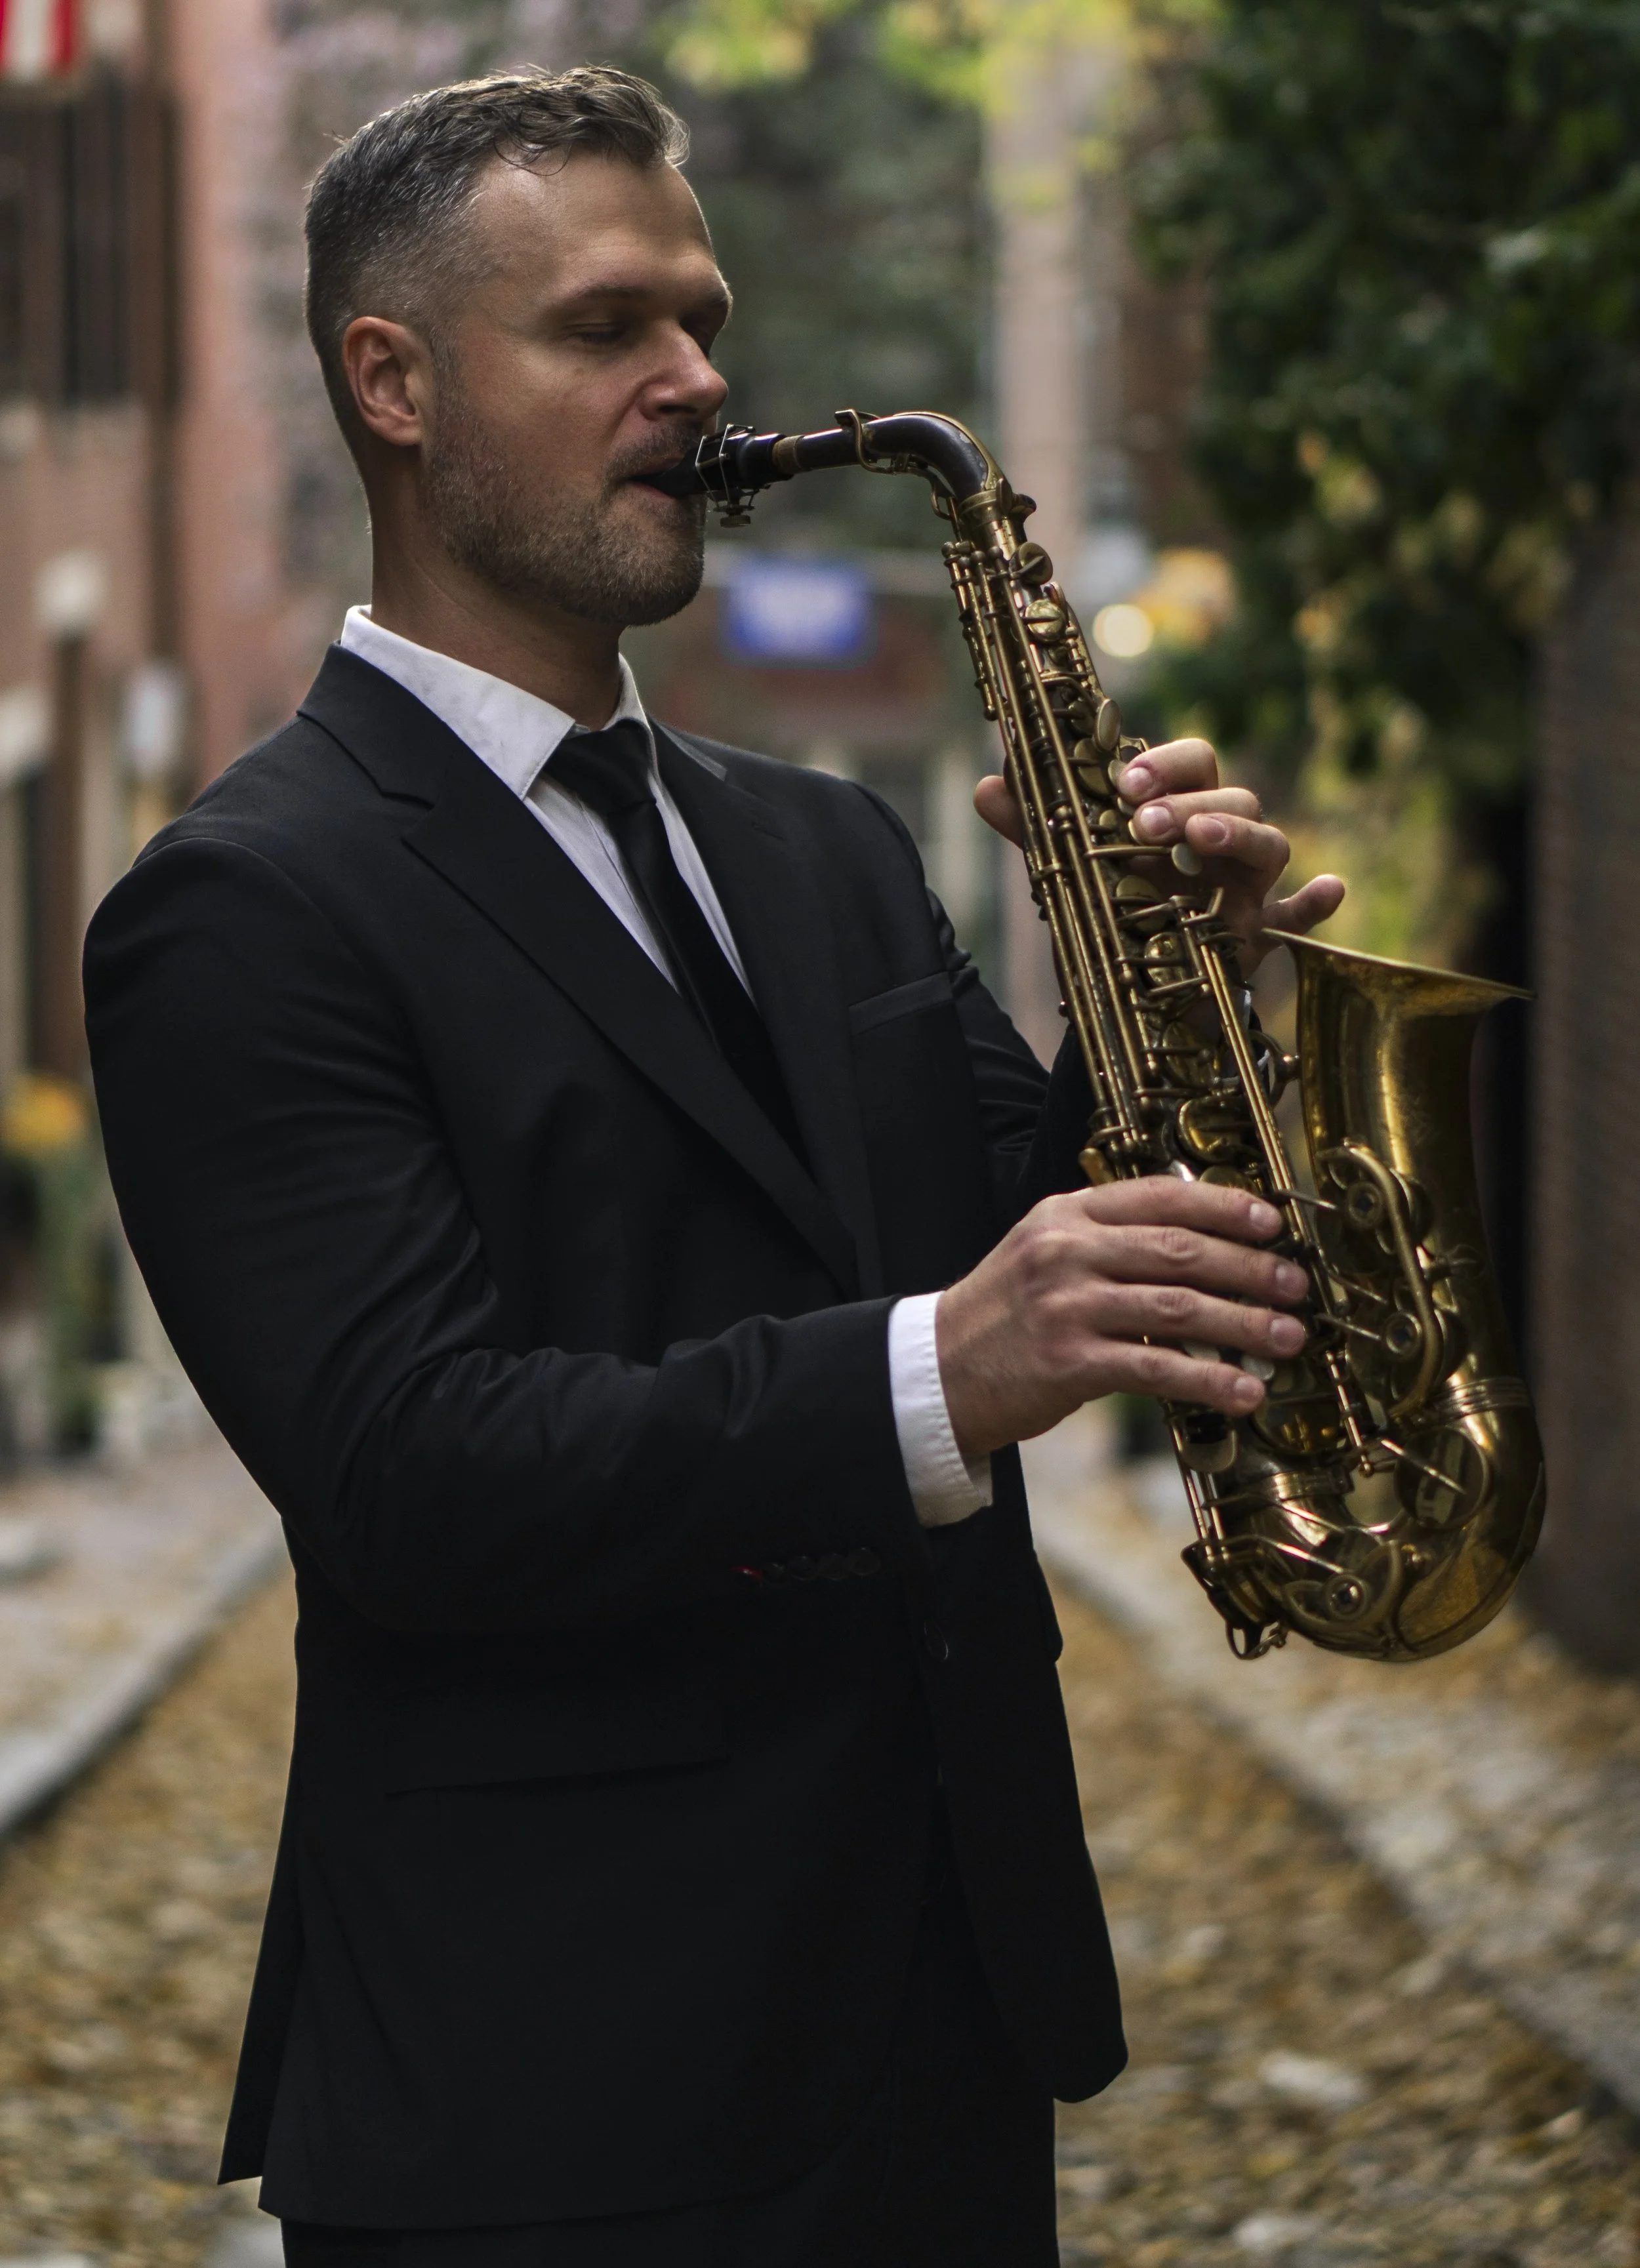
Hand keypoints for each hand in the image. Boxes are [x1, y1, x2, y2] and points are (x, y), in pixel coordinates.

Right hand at [934, 1177, 1308, 1459]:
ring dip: (1243, 1324)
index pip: (1159, 1196)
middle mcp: (1066, 1251)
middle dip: (1248, 1268)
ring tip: (1287, 1337)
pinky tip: (1243, 1391)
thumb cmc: (1007, 1315)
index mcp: (1066, 1214)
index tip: (1271, 1222)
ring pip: (1177, 1307)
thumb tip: (1205, 1248)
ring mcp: (1067, 1306)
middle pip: (1179, 1250)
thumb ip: (1111, 1241)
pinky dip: (1209, 1379)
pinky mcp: (1069, 1362)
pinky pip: (1156, 1368)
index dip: (1224, 1207)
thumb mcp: (1046, 1253)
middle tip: (1294, 1284)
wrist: (940, 1371)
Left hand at [974, 737, 1343, 972]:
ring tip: (1195, 842)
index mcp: (1180, 813)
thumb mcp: (1073, 872)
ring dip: (1236, 833)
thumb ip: (1035, 830)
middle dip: (1190, 801)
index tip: (1125, 779)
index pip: (1193, 761)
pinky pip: (1299, 917)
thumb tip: (987, 787)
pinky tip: (1332, 890)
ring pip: (1268, 843)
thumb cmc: (1114, 913)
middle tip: (1142, 823)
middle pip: (1235, 795)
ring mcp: (1246, 888)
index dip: (1165, 762)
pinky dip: (1315, 905)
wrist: (1133, 991)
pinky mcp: (1259, 938)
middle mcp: (1220, 844)